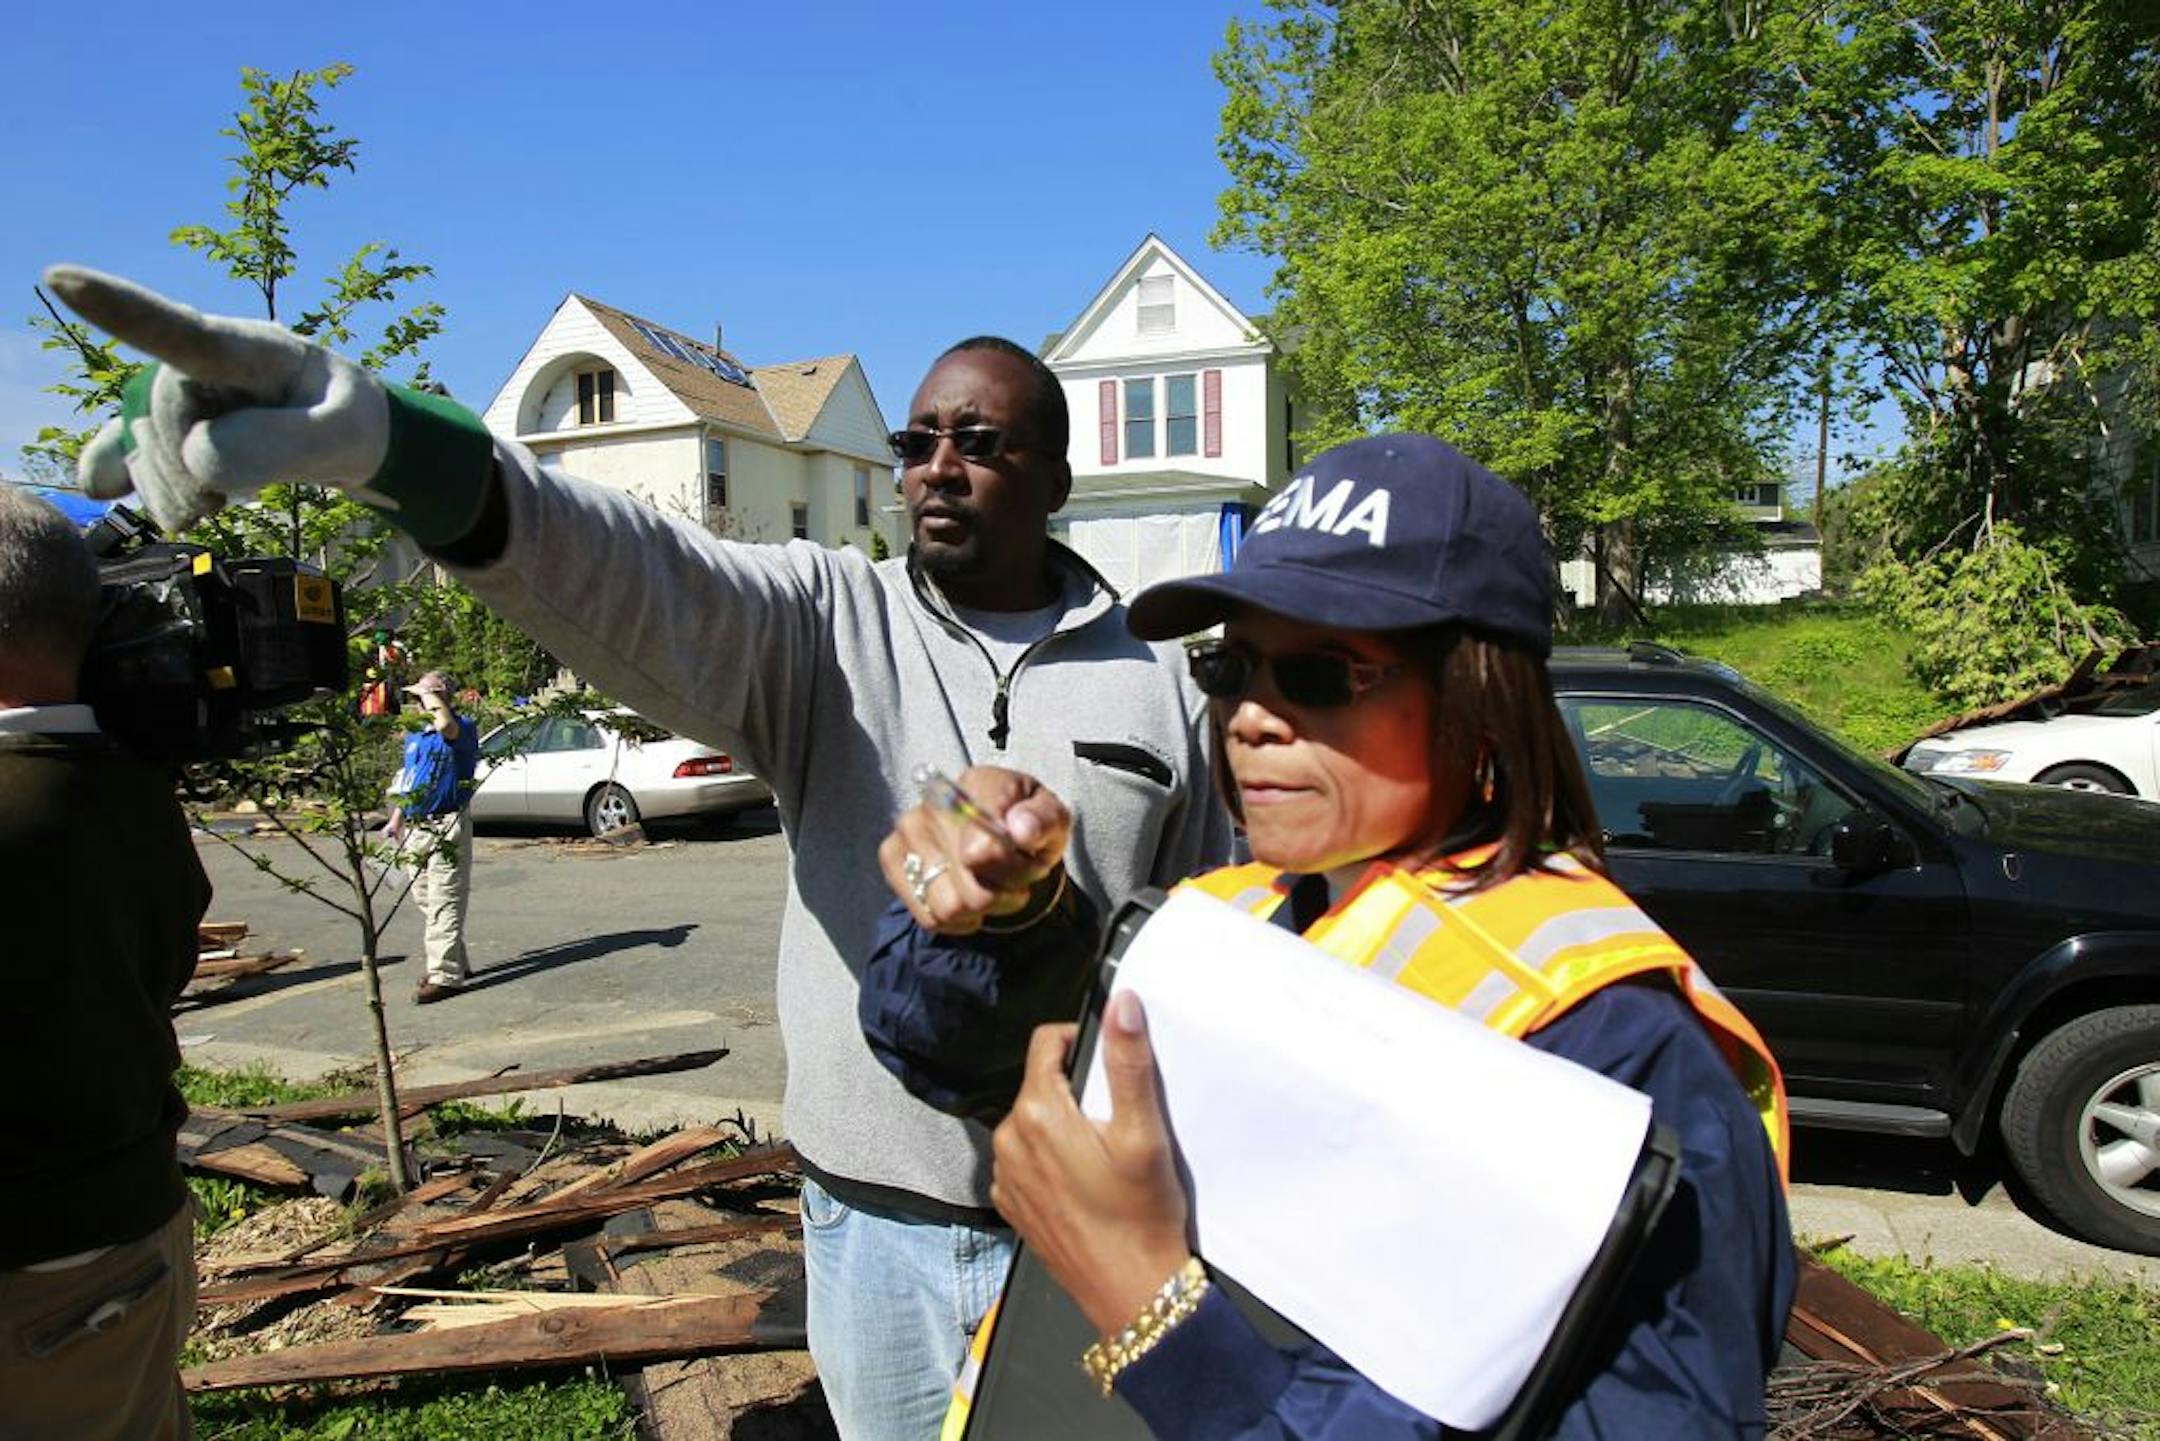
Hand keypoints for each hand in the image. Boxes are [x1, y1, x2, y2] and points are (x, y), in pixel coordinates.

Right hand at [44, 265, 492, 542]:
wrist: (345, 431)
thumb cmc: (348, 420)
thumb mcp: (343, 434)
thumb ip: (287, 443)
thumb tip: (202, 457)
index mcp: (249, 348)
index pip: (180, 332)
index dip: (120, 310)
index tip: (61, 279)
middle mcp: (199, 362)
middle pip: (161, 422)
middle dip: (192, 471)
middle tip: (240, 498)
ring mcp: (178, 393)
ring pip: (143, 451)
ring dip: (179, 492)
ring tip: (228, 498)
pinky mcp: (164, 426)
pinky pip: (123, 458)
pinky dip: (145, 489)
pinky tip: (145, 494)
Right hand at [877, 766, 1070, 933]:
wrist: (1000, 832)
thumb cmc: (1026, 825)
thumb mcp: (1053, 819)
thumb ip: (1043, 820)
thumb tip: (1021, 829)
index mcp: (980, 785)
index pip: (987, 847)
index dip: (1015, 868)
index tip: (1026, 856)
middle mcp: (935, 803)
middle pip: (973, 888)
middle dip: (1005, 891)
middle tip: (1015, 876)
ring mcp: (908, 830)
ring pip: (950, 907)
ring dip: (981, 908)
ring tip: (992, 886)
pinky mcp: (892, 858)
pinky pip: (929, 916)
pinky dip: (958, 919)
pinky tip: (969, 897)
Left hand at [990, 996, 1193, 1339]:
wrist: (1129, 1290)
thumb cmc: (1140, 1215)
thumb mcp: (1143, 1133)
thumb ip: (1127, 1062)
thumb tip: (1121, 1004)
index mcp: (1037, 1113)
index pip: (1046, 1042)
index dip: (1081, 1040)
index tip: (1110, 1063)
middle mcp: (1009, 1139)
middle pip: (1042, 1083)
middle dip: (1077, 1090)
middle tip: (1117, 1119)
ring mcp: (1005, 1175)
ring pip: (1034, 1121)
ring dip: (1064, 1125)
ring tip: (1104, 1155)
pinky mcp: (1011, 1202)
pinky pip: (1027, 1159)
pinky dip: (1053, 1159)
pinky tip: (1086, 1183)